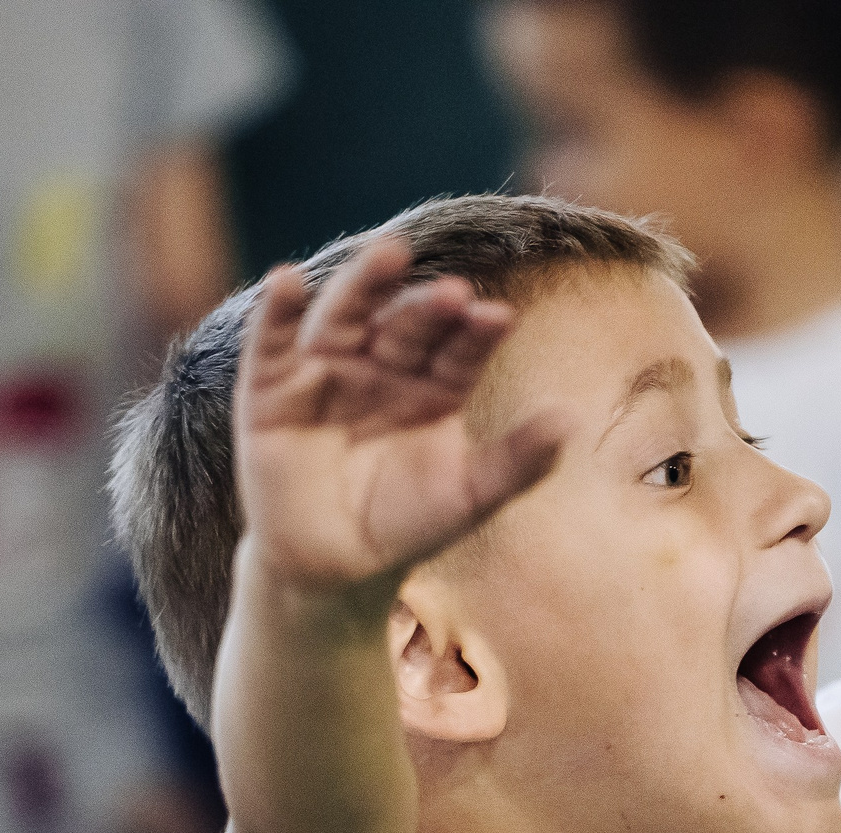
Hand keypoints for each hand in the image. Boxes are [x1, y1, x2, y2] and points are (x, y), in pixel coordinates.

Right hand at [236, 237, 564, 592]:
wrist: (335, 570)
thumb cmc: (408, 526)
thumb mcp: (469, 498)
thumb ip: (517, 462)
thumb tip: (569, 423)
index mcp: (435, 385)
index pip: (459, 348)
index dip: (476, 333)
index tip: (498, 318)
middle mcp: (383, 366)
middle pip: (406, 323)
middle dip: (427, 307)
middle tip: (452, 292)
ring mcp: (327, 371)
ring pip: (346, 317)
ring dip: (363, 283)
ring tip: (387, 254)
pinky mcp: (271, 387)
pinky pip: (272, 343)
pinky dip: (277, 311)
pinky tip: (285, 280)